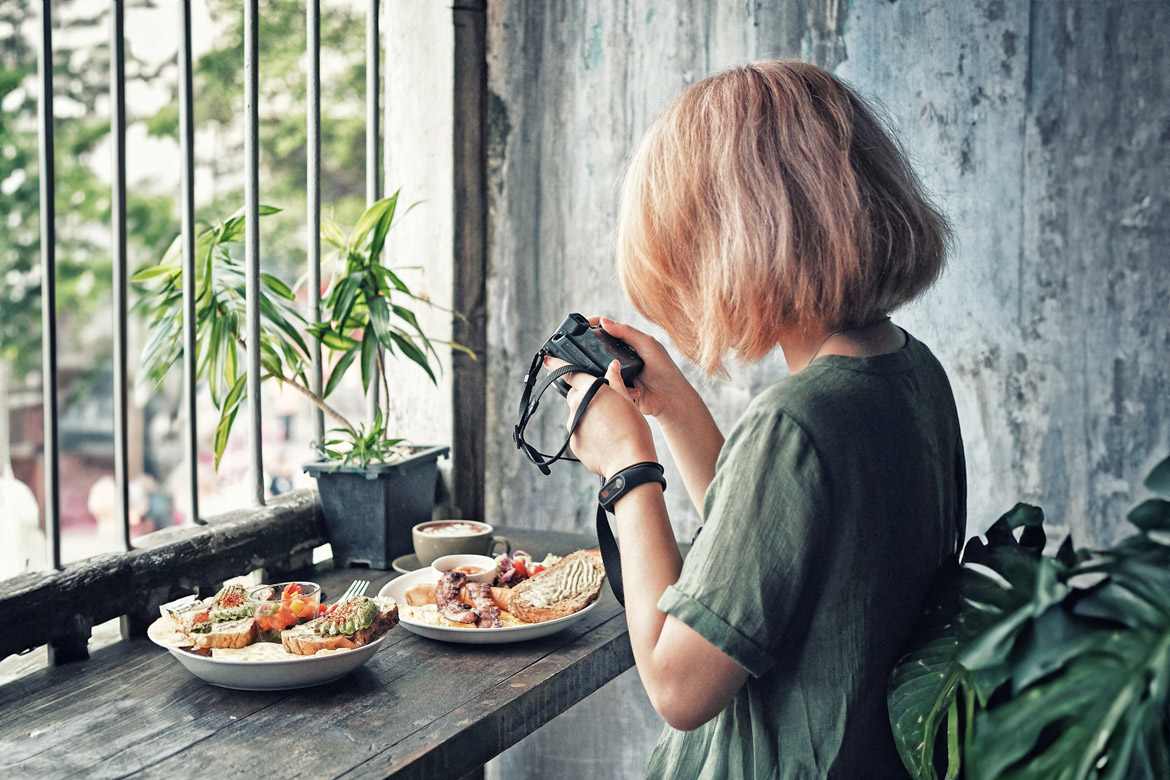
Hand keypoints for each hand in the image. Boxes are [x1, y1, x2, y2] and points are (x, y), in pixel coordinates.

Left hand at [544, 354, 656, 479]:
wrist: (629, 462)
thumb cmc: (633, 431)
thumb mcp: (628, 401)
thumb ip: (616, 382)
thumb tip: (612, 366)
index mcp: (591, 390)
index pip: (570, 373)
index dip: (557, 364)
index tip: (548, 360)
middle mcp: (577, 406)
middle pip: (575, 394)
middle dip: (584, 395)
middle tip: (604, 404)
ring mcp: (572, 425)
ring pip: (576, 414)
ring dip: (587, 415)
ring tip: (609, 426)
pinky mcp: (573, 442)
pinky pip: (578, 432)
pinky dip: (588, 432)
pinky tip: (604, 439)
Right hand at [587, 316, 698, 423]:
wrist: (670, 399)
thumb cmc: (664, 370)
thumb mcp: (647, 345)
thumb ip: (626, 332)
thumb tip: (603, 321)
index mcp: (627, 343)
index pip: (605, 329)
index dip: (592, 324)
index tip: (580, 325)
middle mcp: (619, 356)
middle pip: (596, 348)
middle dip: (590, 349)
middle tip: (583, 350)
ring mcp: (616, 372)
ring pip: (596, 368)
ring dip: (601, 370)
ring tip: (612, 372)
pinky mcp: (615, 388)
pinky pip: (604, 385)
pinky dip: (610, 384)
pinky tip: (622, 386)